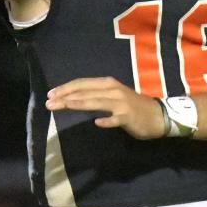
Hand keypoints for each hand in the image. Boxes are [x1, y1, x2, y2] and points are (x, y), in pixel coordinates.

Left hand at [45, 77, 165, 139]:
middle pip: (85, 91)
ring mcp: (121, 103)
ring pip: (96, 102)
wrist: (158, 115)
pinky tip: (97, 123)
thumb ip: (96, 96)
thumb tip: (73, 98)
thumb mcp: (114, 96)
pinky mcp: (128, 117)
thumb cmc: (133, 106)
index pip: (82, 83)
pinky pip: (115, 119)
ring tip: (64, 106)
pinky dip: (106, 120)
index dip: (66, 88)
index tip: (50, 95)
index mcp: (108, 84)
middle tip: (49, 103)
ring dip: (79, 103)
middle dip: (65, 96)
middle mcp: (113, 90)